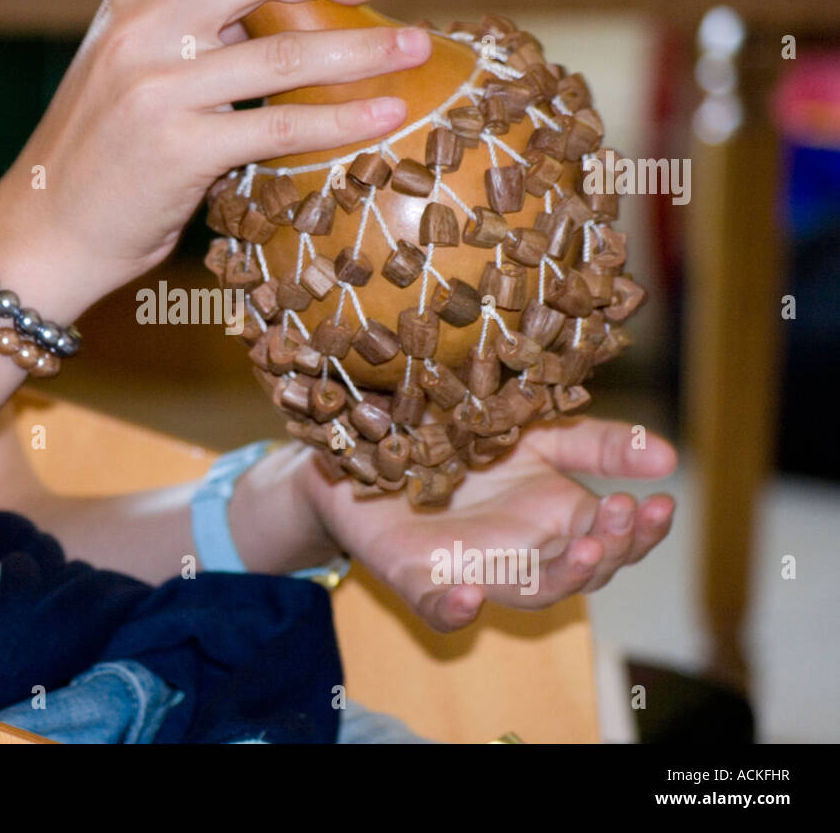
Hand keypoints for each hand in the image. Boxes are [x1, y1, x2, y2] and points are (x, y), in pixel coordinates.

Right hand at [0, 0, 431, 295]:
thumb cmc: (90, 166)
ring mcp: (158, 92)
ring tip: (411, 45)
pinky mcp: (182, 150)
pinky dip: (344, 118)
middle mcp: (137, 38)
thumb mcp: (118, 83)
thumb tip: (265, 23)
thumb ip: (181, 44)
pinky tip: (384, 113)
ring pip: (283, 51)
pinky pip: (282, 124)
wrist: (42, 238)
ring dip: (361, 46)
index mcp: (118, 11)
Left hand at [296, 418, 677, 631]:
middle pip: (581, 571)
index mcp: (558, 521)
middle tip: (621, 514)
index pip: (614, 538)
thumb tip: (669, 455)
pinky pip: (438, 608)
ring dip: (561, 577)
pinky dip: (454, 610)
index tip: (660, 503)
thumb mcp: (536, 433)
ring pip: (528, 593)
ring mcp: (473, 571)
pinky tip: (469, 598)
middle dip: (610, 548)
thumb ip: (596, 444)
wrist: (374, 447)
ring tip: (584, 548)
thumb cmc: (462, 444)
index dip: (640, 530)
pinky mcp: (418, 578)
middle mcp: (524, 555)